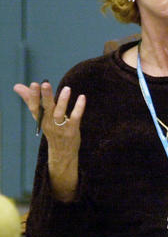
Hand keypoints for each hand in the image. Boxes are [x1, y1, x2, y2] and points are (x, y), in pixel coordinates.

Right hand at [13, 81, 84, 200]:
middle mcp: (49, 123)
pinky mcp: (72, 130)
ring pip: (60, 114)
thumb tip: (17, 86)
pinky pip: (75, 118)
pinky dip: (79, 108)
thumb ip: (31, 100)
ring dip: (63, 101)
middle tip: (44, 84)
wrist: (62, 152)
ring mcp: (60, 127)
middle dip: (45, 96)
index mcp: (41, 119)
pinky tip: (82, 97)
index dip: (33, 96)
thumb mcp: (41, 117)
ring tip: (66, 88)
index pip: (34, 107)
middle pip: (46, 108)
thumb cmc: (51, 129)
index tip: (33, 84)